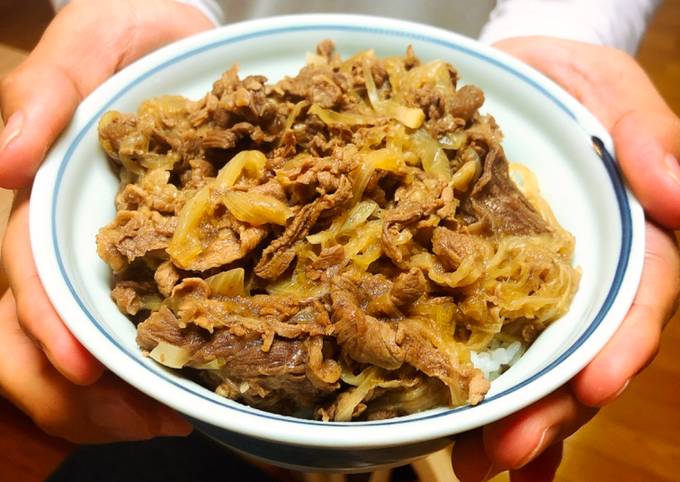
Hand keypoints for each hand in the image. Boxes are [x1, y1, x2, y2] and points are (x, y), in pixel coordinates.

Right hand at [0, 0, 212, 441]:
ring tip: (169, 420)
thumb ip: (50, 87)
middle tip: (145, 421)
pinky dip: (160, 368)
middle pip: (55, 326)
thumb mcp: (97, 38)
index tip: (82, 368)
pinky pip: (149, 324)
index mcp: (53, 190)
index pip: (31, 270)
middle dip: (86, 388)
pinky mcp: (162, 257)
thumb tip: (3, 162)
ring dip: (120, 396)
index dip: (46, 322)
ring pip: (94, 341)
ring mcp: (119, 249)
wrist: (192, 44)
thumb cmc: (139, 32)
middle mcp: (78, 230)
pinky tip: (188, 396)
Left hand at [451, 37, 679, 480]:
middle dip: (552, 408)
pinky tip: (466, 441)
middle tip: (508, 448)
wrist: (503, 81)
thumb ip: (649, 134)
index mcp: (627, 236)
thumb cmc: (566, 82)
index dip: (622, 345)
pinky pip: (486, 346)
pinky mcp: (482, 287)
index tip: (595, 384)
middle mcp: (582, 276)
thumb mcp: (611, 90)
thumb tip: (676, 189)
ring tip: (476, 461)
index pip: (638, 300)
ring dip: (513, 421)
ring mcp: (531, 289)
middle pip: (581, 355)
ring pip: (536, 367)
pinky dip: (482, 398)